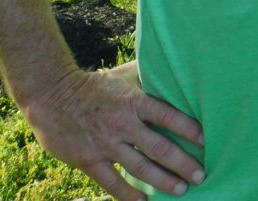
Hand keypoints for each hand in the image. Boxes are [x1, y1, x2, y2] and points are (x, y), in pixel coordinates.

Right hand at [22, 61, 204, 199]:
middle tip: (201, 175)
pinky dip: (128, 195)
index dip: (189, 130)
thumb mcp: (124, 75)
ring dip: (162, 181)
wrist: (51, 95)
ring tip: (181, 190)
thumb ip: (149, 77)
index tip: (206, 141)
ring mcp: (105, 143)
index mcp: (134, 101)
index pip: (168, 116)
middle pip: (159, 147)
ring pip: (139, 168)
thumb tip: (175, 70)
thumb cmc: (95, 85)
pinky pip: (111, 182)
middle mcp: (123, 123)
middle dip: (182, 163)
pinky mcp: (88, 159)